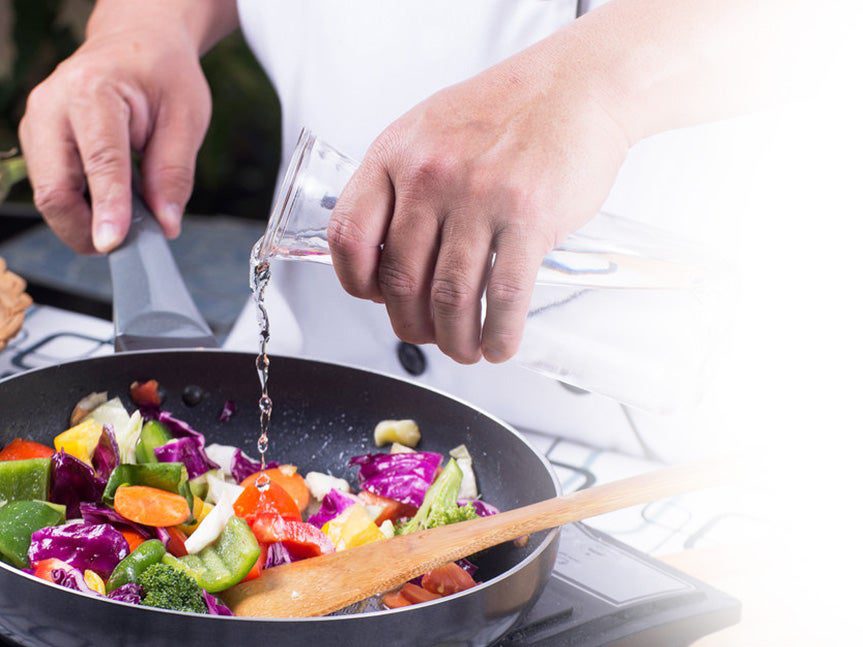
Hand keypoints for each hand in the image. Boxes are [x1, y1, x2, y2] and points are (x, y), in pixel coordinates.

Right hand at [19, 22, 210, 252]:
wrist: (136, 43)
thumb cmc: (163, 75)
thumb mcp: (187, 118)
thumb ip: (174, 173)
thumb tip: (165, 224)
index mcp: (93, 91)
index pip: (99, 161)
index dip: (107, 208)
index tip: (114, 244)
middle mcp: (52, 105)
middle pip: (55, 187)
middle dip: (86, 227)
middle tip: (125, 245)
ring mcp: (36, 122)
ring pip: (47, 194)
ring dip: (82, 221)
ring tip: (123, 222)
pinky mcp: (37, 140)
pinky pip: (51, 187)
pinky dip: (79, 208)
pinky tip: (108, 205)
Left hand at [329, 30, 629, 363]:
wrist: (575, 87)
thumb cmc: (503, 112)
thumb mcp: (429, 130)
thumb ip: (400, 184)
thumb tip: (386, 252)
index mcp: (395, 154)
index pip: (349, 235)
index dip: (356, 283)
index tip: (375, 298)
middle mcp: (430, 176)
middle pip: (401, 280)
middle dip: (411, 325)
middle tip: (427, 336)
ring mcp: (479, 197)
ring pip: (450, 297)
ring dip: (455, 339)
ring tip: (464, 349)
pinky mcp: (528, 217)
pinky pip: (503, 295)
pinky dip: (497, 333)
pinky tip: (498, 345)